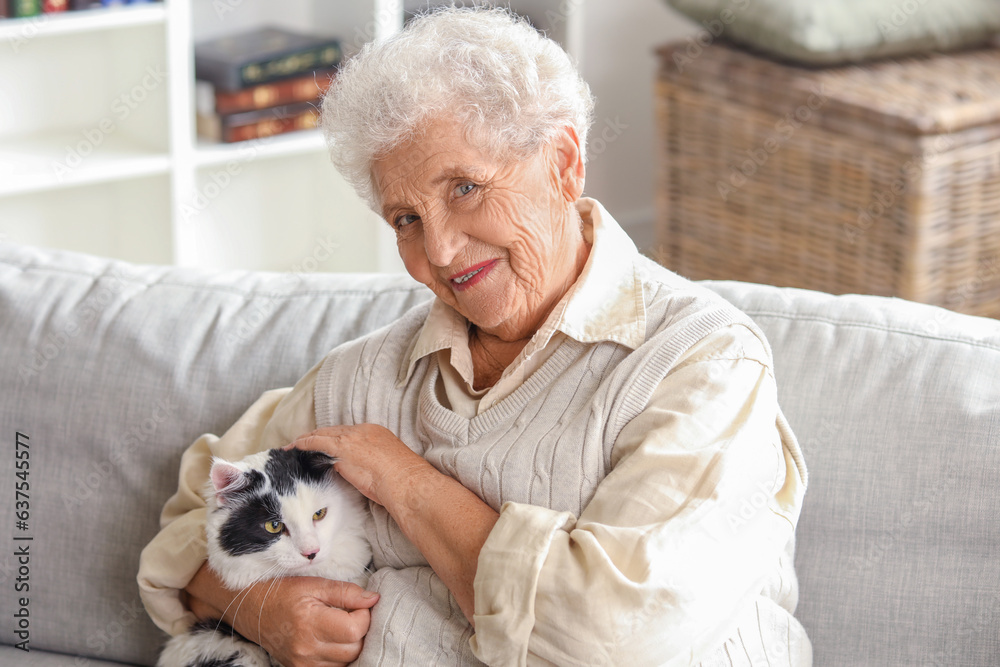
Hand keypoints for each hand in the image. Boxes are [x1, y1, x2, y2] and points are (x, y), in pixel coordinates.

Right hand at [186, 564, 377, 666]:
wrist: (251, 607)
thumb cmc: (282, 592)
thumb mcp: (315, 584)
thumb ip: (346, 592)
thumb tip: (373, 599)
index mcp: (309, 623)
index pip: (355, 629)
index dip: (364, 615)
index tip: (357, 605)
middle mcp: (306, 648)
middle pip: (354, 649)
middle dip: (360, 631)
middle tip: (351, 614)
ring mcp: (302, 663)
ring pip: (346, 662)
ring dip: (351, 645)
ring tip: (341, 626)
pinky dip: (339, 656)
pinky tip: (333, 641)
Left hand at [287, 424, 434, 506]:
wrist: (405, 481)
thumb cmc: (402, 481)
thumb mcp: (389, 467)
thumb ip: (375, 465)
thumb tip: (367, 474)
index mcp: (376, 433)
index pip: (349, 433)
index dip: (335, 438)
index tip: (327, 444)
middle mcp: (362, 431)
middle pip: (334, 430)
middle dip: (318, 435)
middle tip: (304, 441)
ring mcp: (351, 438)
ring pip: (322, 434)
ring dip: (307, 439)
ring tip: (295, 445)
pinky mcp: (340, 448)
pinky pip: (315, 441)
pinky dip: (303, 443)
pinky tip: (294, 447)